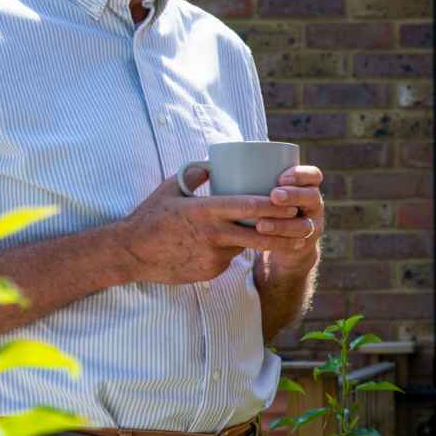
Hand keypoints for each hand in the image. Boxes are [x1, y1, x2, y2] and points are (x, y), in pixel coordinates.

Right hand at [110, 172, 305, 284]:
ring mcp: (213, 256)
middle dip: (286, 230)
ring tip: (283, 233)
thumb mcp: (171, 187)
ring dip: (261, 240)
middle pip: (260, 233)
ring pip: (246, 246)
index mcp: (206, 211)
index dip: (276, 205)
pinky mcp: (211, 272)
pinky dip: (235, 250)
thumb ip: (197, 173)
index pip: (249, 207)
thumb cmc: (150, 215)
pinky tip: (230, 244)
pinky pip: (230, 258)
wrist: (131, 253)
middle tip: (304, 223)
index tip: (293, 201)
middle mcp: (213, 235)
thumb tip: (216, 164)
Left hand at [260, 164, 324, 273]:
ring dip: (282, 224)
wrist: (285, 239)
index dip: (301, 175)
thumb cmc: (269, 205)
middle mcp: (313, 204)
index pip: (313, 175)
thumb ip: (251, 177)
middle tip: (274, 196)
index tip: (280, 177)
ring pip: (303, 225)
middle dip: (294, 195)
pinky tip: (264, 242)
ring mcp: (312, 225)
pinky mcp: (304, 244)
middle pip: (312, 197)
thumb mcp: (268, 190)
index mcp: (307, 186)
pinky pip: (296, 244)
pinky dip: (279, 243)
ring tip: (260, 225)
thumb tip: (211, 164)